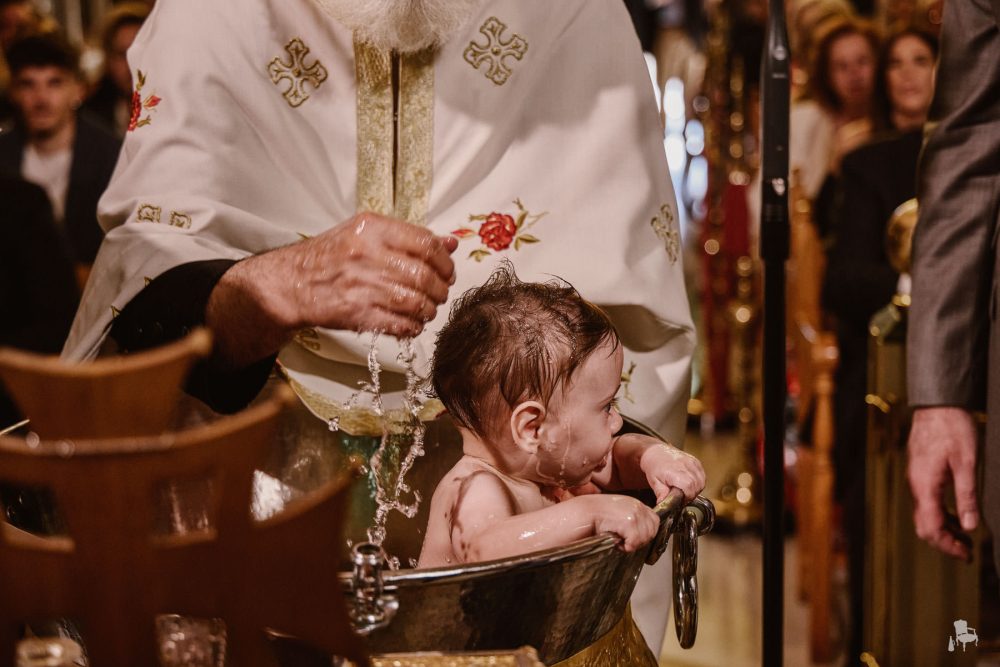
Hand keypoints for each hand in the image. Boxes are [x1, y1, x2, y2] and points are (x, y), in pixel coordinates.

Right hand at [208, 212, 457, 365]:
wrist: (292, 282)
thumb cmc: (332, 255)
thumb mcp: (367, 233)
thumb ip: (409, 238)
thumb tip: (451, 243)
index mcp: (372, 228)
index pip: (426, 243)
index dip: (445, 261)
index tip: (447, 271)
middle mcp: (367, 254)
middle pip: (424, 276)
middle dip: (441, 289)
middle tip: (440, 293)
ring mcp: (361, 285)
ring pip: (416, 302)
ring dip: (429, 310)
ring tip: (427, 309)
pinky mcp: (356, 313)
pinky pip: (399, 324)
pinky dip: (413, 327)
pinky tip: (412, 323)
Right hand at [586, 494, 659, 551]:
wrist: (583, 513)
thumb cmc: (597, 515)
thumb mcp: (618, 512)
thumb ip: (632, 518)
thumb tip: (644, 534)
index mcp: (636, 503)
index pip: (655, 521)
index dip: (647, 532)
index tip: (636, 538)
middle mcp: (638, 506)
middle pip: (652, 532)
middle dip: (640, 540)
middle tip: (625, 541)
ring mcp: (635, 514)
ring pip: (644, 539)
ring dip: (632, 544)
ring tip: (618, 540)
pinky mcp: (629, 523)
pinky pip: (634, 543)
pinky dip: (625, 547)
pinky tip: (616, 541)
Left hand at [639, 442, 705, 501]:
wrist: (656, 451)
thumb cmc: (654, 465)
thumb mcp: (654, 481)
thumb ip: (660, 493)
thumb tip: (662, 503)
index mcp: (674, 470)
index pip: (689, 487)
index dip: (687, 497)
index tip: (681, 500)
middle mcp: (685, 465)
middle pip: (697, 486)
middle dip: (691, 494)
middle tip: (683, 496)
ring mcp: (691, 462)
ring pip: (701, 481)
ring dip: (696, 489)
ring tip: (685, 490)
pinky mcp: (695, 461)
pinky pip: (702, 475)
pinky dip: (699, 481)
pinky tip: (690, 483)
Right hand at [907, 406, 978, 560]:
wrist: (937, 404)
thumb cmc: (953, 429)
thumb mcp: (967, 463)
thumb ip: (967, 496)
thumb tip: (970, 527)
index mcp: (925, 485)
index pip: (931, 527)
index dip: (948, 546)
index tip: (966, 555)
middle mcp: (916, 485)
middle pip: (923, 526)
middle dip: (944, 542)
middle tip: (967, 552)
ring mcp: (915, 479)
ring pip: (924, 515)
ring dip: (943, 530)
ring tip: (966, 537)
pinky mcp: (919, 473)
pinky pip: (926, 502)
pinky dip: (940, 515)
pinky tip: (957, 515)